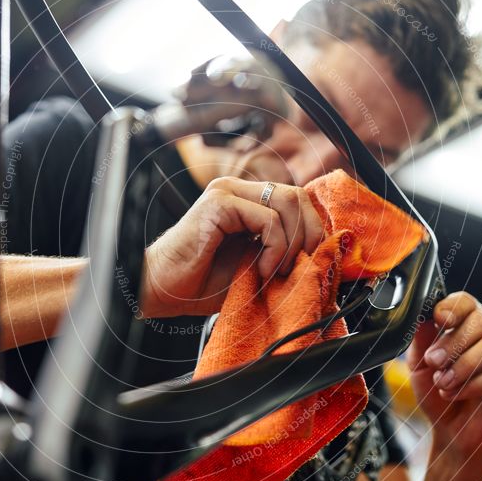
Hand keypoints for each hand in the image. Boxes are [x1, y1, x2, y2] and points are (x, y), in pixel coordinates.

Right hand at [141, 177, 322, 316]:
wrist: (161, 290)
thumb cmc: (200, 283)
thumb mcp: (254, 265)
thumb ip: (281, 251)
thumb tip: (320, 254)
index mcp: (246, 200)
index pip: (297, 199)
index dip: (312, 228)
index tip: (312, 260)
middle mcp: (237, 189)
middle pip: (298, 195)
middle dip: (309, 234)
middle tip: (300, 267)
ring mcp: (227, 193)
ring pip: (288, 202)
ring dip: (292, 243)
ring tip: (277, 271)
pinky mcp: (219, 204)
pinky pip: (268, 219)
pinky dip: (276, 248)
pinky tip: (262, 269)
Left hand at [406, 292, 481, 480]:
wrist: (451, 429)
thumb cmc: (437, 389)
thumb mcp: (419, 363)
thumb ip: (421, 338)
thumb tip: (421, 315)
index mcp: (469, 323)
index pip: (467, 302)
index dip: (453, 308)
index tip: (439, 320)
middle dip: (454, 342)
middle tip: (434, 361)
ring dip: (464, 364)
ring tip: (443, 381)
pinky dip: (474, 384)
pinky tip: (455, 393)